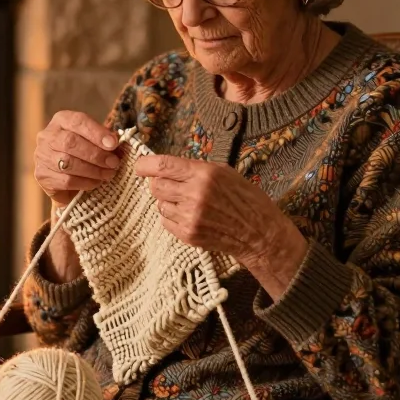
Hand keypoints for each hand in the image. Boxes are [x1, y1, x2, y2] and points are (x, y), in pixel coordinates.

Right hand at [34, 111, 120, 207]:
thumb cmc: (84, 154)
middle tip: (114, 163)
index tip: (113, 144)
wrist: (67, 179)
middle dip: (96, 154)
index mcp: (61, 120)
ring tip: (108, 174)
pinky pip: (66, 180)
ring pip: (68, 163)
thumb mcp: (96, 141)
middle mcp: (47, 136)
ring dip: (93, 170)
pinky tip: (96, 182)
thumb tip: (118, 144)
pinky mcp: (42, 175)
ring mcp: (42, 156)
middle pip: (70, 142)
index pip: (78, 121)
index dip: (97, 132)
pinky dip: (85, 182)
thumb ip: (106, 140)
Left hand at [133, 154, 308, 298]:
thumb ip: (193, 169)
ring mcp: (189, 217)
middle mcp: (194, 195)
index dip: (145, 165)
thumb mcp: (223, 172)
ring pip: (160, 204)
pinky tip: (192, 216)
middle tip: (174, 185)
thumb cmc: (244, 198)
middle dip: (160, 184)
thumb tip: (165, 167)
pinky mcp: (187, 234)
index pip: (162, 165)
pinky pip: (166, 221)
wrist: (259, 232)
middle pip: (156, 186)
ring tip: (189, 203)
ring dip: (169, 202)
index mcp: (203, 174)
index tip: (140, 165)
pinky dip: (173, 217)